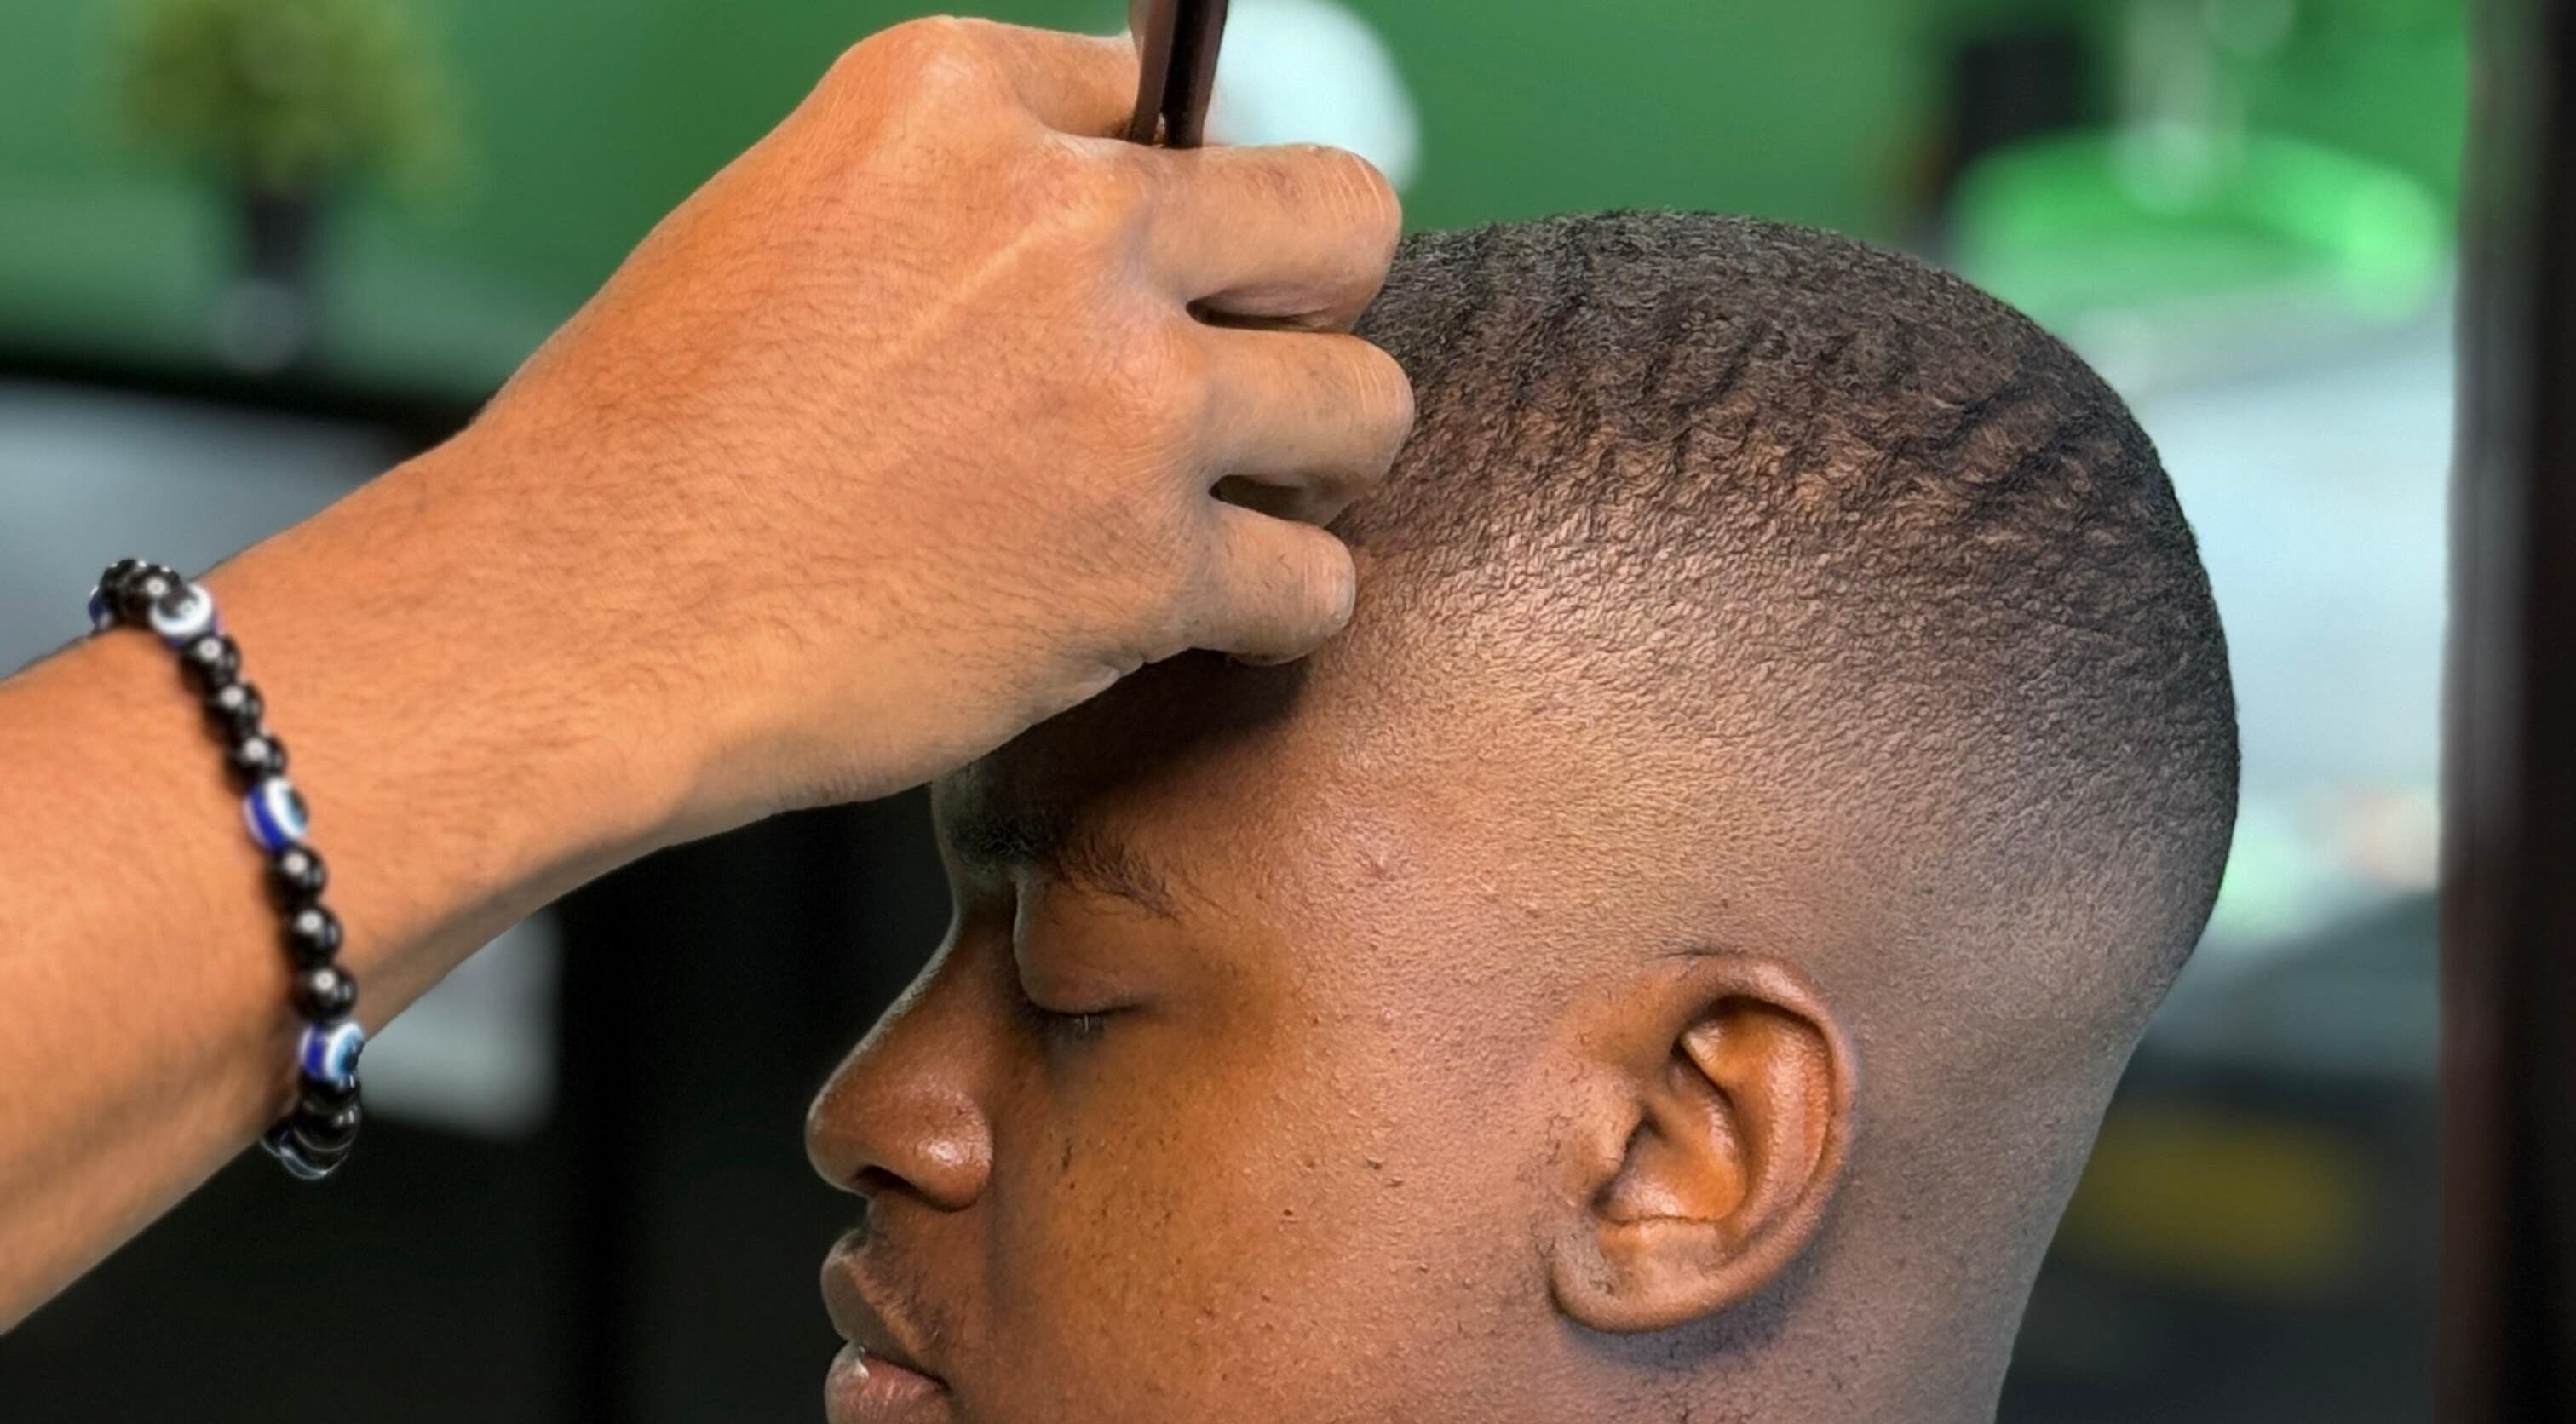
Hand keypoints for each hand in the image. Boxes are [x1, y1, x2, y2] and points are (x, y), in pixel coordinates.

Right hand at [425, 18, 1411, 827]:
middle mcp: (1069, 225)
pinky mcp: (1146, 568)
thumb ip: (955, 194)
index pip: (1160, 101)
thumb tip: (1108, 200)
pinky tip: (1209, 614)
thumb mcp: (782, 217)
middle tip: (1253, 366)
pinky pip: (1317, 581)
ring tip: (1247, 497)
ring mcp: (1126, 399)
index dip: (1157, 204)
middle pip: (1335, 216)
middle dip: (1307, 293)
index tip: (1128, 275)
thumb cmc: (650, 434)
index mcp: (955, 102)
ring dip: (1316, 454)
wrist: (582, 616)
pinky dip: (1278, 607)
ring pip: (1364, 400)